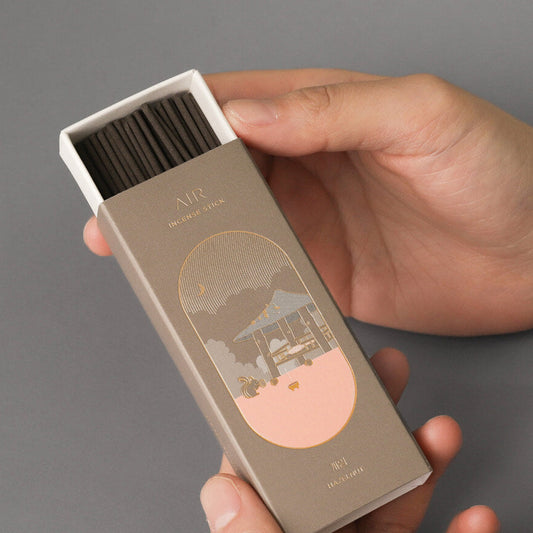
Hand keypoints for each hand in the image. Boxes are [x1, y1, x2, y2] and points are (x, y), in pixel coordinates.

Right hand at [85, 68, 532, 334]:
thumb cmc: (497, 170)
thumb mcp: (420, 115)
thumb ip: (331, 109)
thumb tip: (245, 114)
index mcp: (320, 113)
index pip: (231, 108)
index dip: (175, 126)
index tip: (130, 150)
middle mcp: (306, 167)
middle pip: (216, 174)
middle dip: (164, 191)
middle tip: (120, 215)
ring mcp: (310, 225)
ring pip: (231, 227)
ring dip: (189, 240)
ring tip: (147, 257)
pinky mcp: (322, 275)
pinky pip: (264, 276)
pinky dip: (231, 284)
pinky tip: (208, 293)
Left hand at [199, 348, 499, 532]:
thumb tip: (219, 488)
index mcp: (283, 528)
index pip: (271, 466)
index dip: (280, 416)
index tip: (296, 366)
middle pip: (342, 463)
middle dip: (367, 412)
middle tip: (385, 366)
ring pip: (395, 500)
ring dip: (423, 461)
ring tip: (441, 428)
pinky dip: (462, 532)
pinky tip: (477, 514)